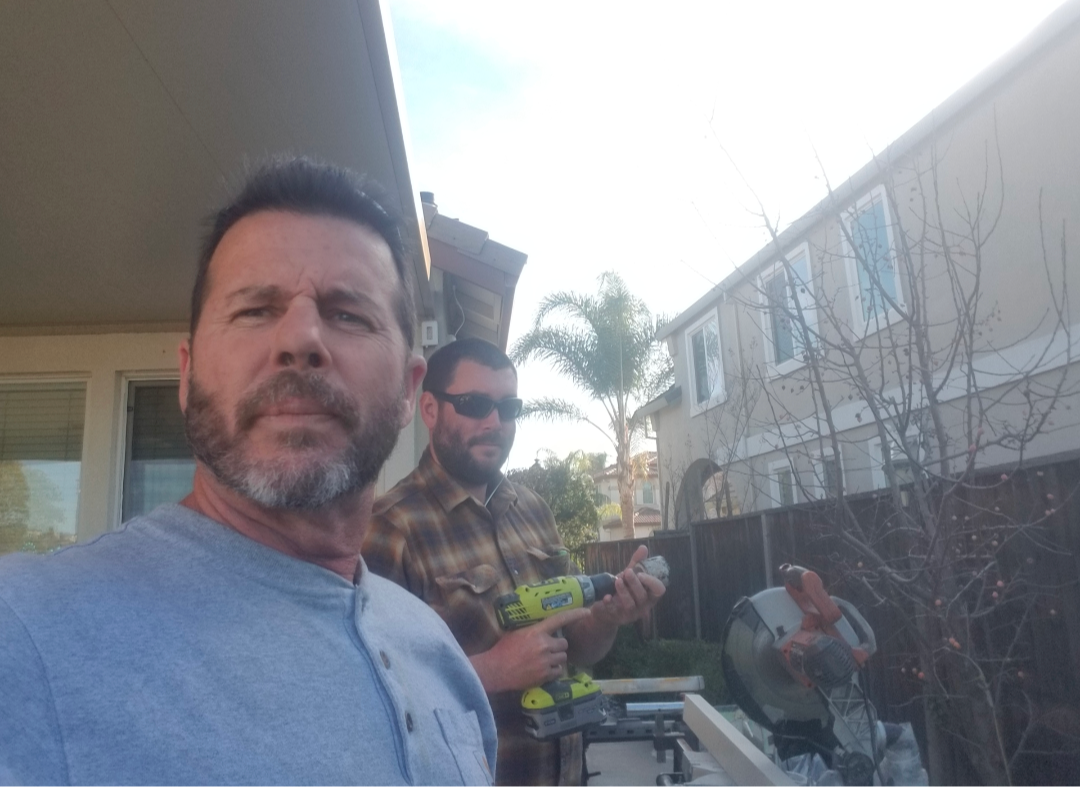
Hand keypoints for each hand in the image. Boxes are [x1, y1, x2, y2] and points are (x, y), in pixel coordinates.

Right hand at [469, 607, 590, 693]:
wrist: (495, 670)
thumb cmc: (503, 650)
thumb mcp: (516, 633)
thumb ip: (532, 630)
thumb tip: (543, 627)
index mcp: (536, 631)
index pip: (560, 619)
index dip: (575, 614)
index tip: (586, 612)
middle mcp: (543, 645)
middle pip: (564, 643)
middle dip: (557, 646)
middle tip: (547, 649)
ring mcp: (545, 661)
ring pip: (563, 658)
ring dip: (556, 659)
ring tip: (543, 661)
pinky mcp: (545, 675)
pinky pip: (558, 671)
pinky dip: (553, 671)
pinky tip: (542, 670)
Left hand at [588, 545, 665, 629]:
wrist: (606, 607)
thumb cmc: (623, 589)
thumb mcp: (630, 575)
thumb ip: (637, 563)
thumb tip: (643, 547)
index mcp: (650, 595)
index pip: (659, 590)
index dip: (652, 582)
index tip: (641, 573)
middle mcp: (643, 606)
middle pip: (643, 596)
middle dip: (635, 583)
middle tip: (627, 572)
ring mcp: (630, 613)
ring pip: (630, 604)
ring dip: (624, 591)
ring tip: (617, 580)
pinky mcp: (617, 617)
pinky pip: (614, 611)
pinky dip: (610, 603)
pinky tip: (606, 596)